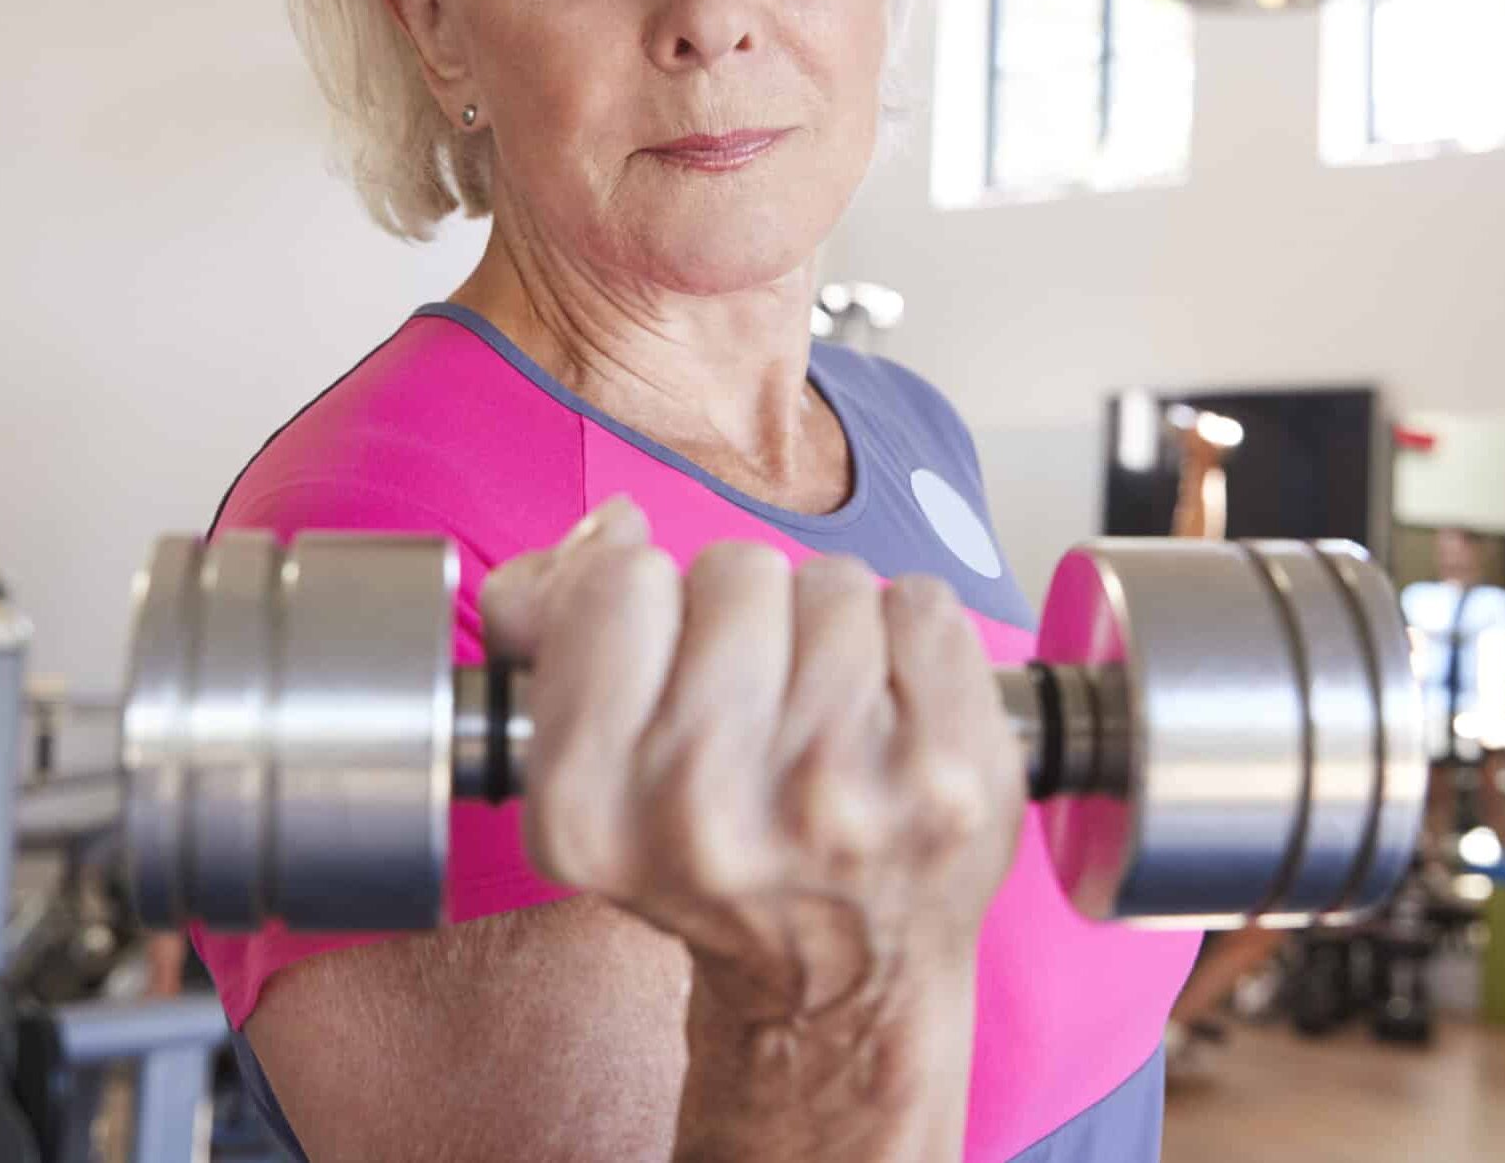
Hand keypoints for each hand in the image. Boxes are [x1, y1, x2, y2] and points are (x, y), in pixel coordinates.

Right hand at [479, 498, 1024, 1024]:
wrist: (844, 978)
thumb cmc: (716, 849)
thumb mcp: (590, 766)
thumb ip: (556, 623)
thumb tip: (603, 527)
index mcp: (591, 808)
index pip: (617, 584)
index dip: (643, 600)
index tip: (663, 660)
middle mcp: (708, 810)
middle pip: (734, 570)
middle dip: (745, 611)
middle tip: (754, 695)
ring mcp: (841, 795)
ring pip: (832, 581)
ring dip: (828, 625)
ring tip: (825, 711)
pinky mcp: (948, 775)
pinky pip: (921, 603)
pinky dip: (909, 637)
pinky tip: (891, 710)